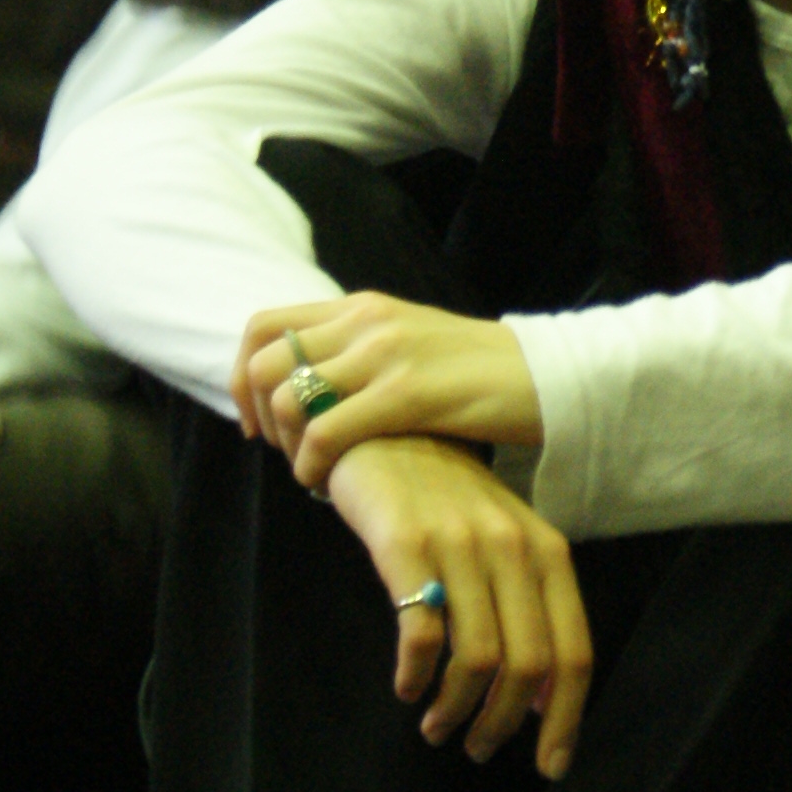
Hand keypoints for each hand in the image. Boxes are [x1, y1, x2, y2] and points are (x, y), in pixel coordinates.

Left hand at [233, 292, 546, 486]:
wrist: (548, 378)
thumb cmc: (480, 377)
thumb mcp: (410, 345)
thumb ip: (361, 354)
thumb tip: (312, 389)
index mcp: (361, 307)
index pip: (264, 326)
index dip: (243, 377)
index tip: (257, 420)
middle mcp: (364, 321)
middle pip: (265, 362)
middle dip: (257, 415)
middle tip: (281, 451)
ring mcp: (385, 354)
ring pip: (288, 399)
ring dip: (288, 446)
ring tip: (312, 470)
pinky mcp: (406, 393)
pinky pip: (327, 434)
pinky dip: (312, 467)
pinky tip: (327, 484)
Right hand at [322, 434, 592, 774]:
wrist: (382, 426)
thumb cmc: (443, 497)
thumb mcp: (501, 542)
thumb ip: (528, 610)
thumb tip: (540, 701)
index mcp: (547, 551)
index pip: (573, 652)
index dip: (565, 719)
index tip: (550, 766)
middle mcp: (512, 547)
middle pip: (528, 666)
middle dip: (503, 725)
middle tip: (477, 749)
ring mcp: (459, 544)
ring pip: (477, 660)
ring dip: (457, 711)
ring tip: (436, 727)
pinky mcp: (405, 545)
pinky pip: (421, 634)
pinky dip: (415, 676)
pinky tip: (406, 687)